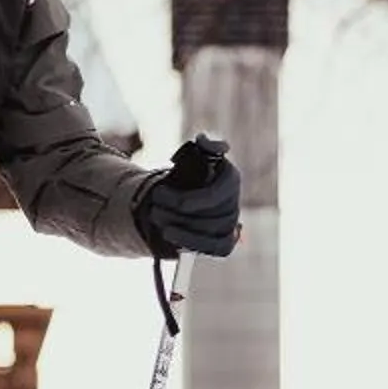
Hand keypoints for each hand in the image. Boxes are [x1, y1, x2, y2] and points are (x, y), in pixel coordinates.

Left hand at [136, 135, 242, 256]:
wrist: (182, 198)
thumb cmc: (187, 175)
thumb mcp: (193, 157)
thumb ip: (202, 147)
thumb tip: (204, 139)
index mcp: (230, 179)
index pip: (213, 195)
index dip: (187, 200)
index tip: (160, 193)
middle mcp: (235, 202)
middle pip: (211, 216)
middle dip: (177, 214)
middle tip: (153, 207)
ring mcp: (231, 224)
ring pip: (211, 233)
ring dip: (181, 230)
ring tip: (156, 220)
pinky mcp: (225, 242)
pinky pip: (217, 249)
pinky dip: (194, 244)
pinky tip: (171, 237)